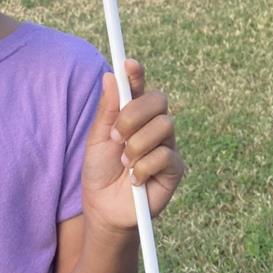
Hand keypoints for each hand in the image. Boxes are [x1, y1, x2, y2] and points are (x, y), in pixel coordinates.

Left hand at [81, 60, 182, 233]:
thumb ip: (107, 110)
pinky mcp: (175, 167)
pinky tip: (136, 179)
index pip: (139, 87)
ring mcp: (167, 145)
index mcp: (133, 114)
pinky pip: (165, 155)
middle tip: (116, 136)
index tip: (128, 63)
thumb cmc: (100, 172)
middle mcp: (153, 125)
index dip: (136, 73)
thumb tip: (110, 76)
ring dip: (136, 146)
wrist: (104, 209)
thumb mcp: (97, 139)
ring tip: (125, 163)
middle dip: (133, 115)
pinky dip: (143, 168)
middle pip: (158, 100)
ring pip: (164, 126)